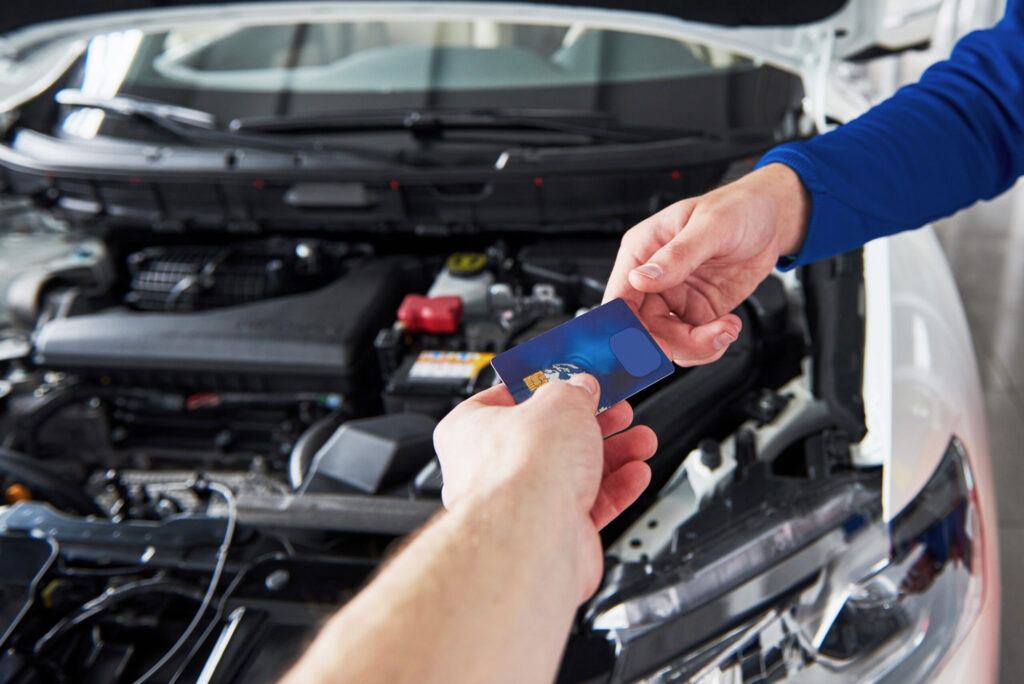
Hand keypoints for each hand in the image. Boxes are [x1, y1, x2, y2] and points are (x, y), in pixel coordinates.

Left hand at [433, 376, 656, 598]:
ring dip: (613, 454)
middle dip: (592, 423)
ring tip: (640, 440)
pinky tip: (636, 473)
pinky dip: (615, 488)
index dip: (549, 386)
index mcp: (470, 428)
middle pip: (549, 436)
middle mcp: (490, 467)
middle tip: (618, 410)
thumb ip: (573, 391)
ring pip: (572, 471)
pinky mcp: (550, 531)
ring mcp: (520, 502)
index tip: (576, 379)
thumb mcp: (558, 404)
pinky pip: (587, 504)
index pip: (510, 396)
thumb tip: (582, 388)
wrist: (532, 538)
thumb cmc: (521, 472)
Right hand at [603, 163, 809, 364]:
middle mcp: (654, 278)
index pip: (619, 298)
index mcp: (643, 251)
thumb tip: (642, 279)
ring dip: (696, 347)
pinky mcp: (697, 311)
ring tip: (726, 328)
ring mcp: (675, 297)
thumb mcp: (710, 226)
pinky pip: (693, 342)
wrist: (772, 219)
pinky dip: (710, 346)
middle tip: (699, 342)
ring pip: (667, 341)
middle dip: (669, 342)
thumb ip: (676, 255)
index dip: (625, 328)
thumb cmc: (738, 208)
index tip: (646, 345)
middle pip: (642, 328)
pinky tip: (729, 326)